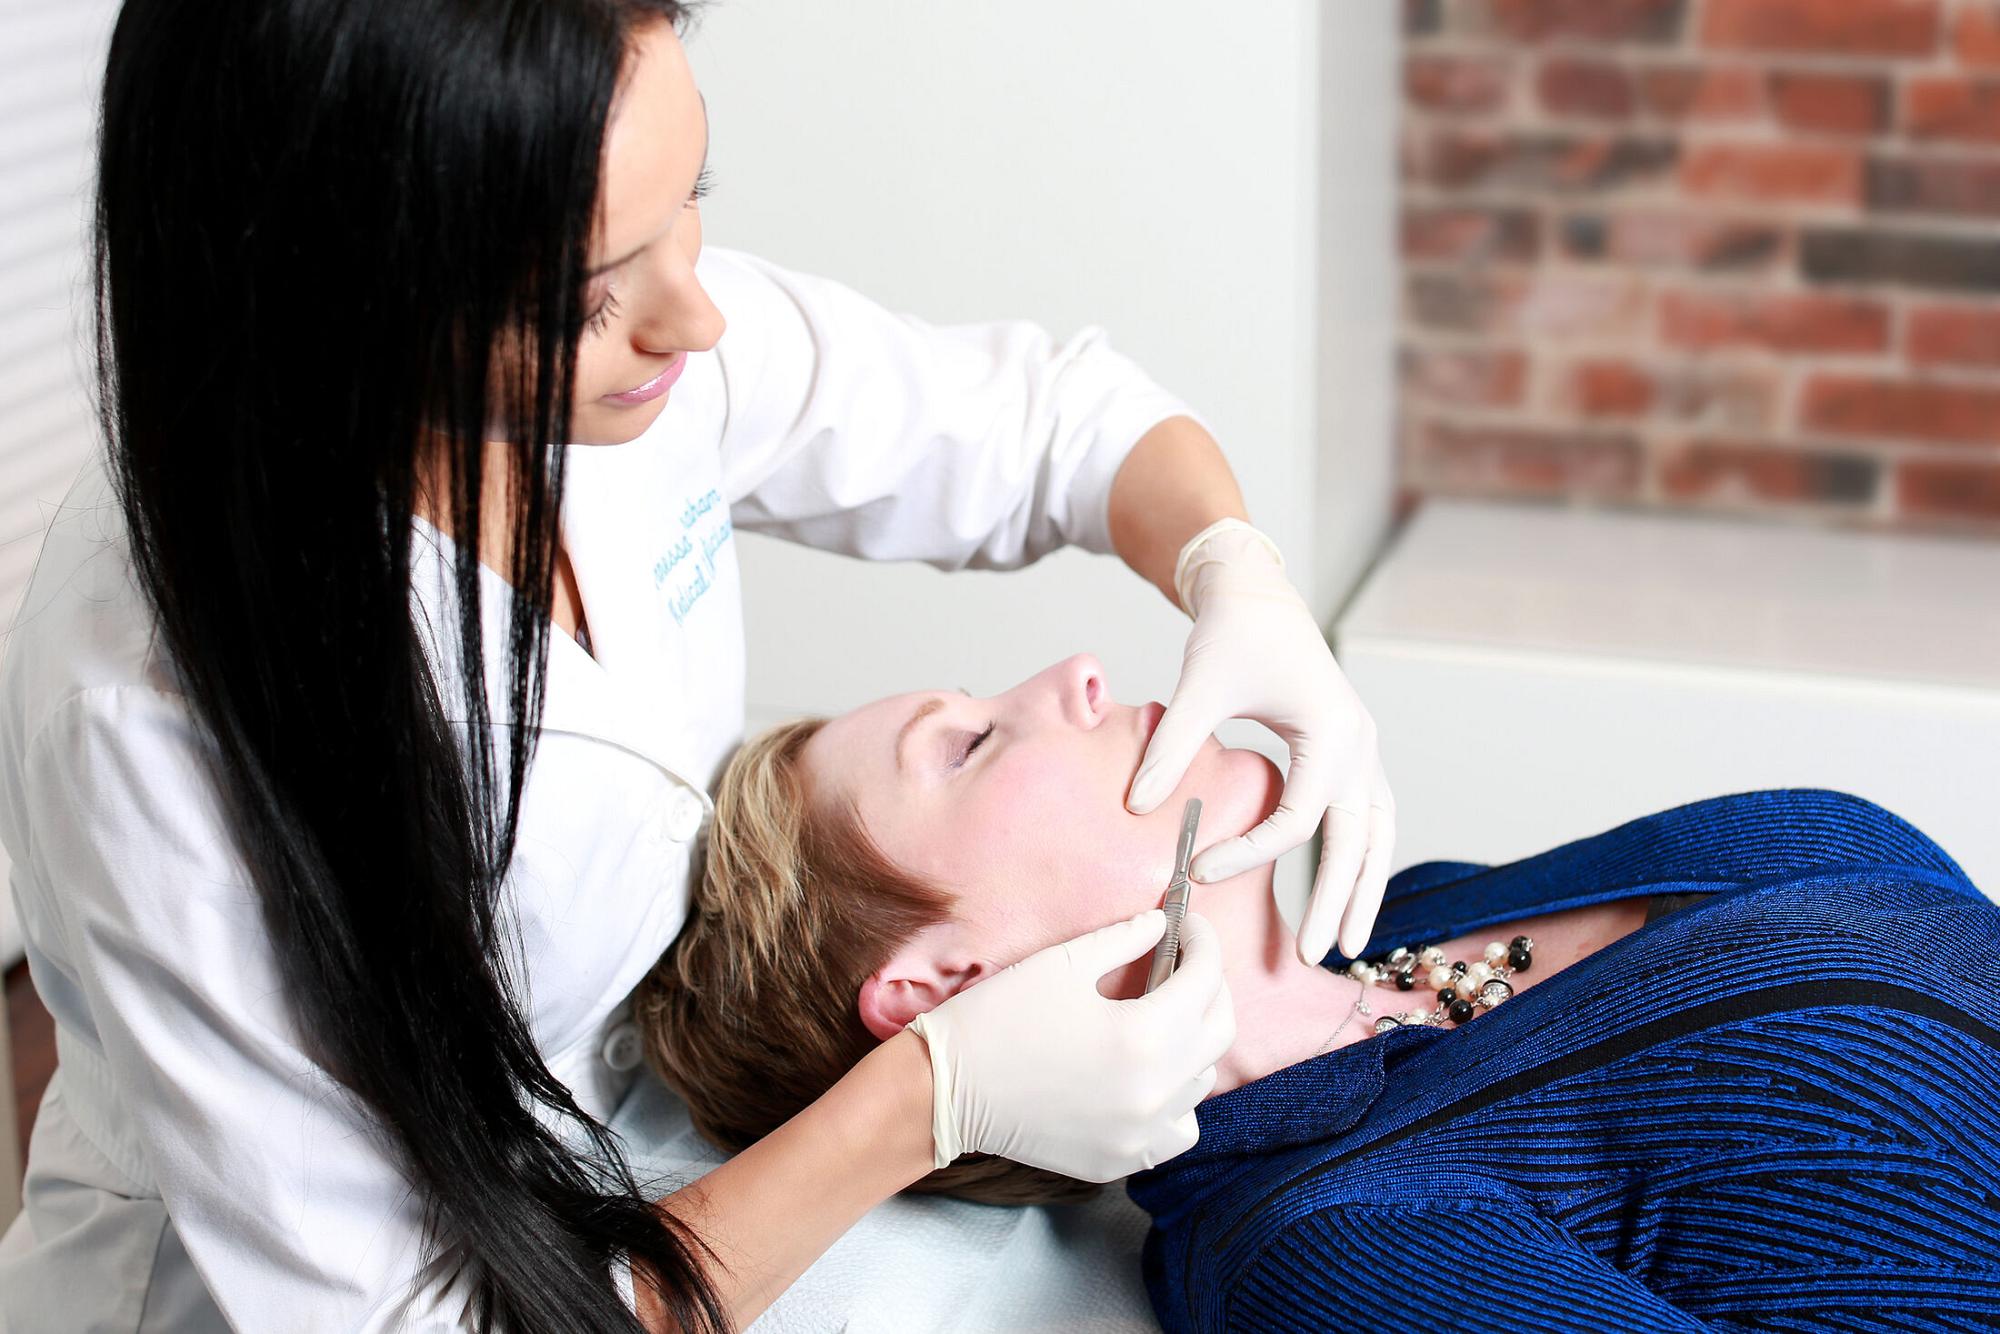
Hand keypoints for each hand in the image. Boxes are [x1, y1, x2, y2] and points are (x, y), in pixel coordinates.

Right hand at [906, 910, 1233, 1180]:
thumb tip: (1161, 924)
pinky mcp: (1121, 1159)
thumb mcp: (1063, 964)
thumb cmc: (999, 1018)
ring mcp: (1140, 1134)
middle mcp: (1154, 1092)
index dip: (1203, 943)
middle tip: (1184, 963)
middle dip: (1210, 987)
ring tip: (1162, 1015)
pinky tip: (1150, 1076)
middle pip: (1219, 1030)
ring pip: (1202, 1081)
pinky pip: (1177, 1128)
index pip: (1206, 979)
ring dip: (1193, 1040)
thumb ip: (1124, 939)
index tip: (1188, 926)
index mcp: (1143, 1036)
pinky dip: (1177, 1099)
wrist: (945, 1090)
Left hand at [1126, 520, 1395, 965]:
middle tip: (1314, 955)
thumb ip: (1172, 748)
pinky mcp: (1353, 750)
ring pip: (1377, 833)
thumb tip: (1137, 806)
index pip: (1296, 817)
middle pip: (1358, 840)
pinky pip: (1370, 815)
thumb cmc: (1232, 634)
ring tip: (1347, 942)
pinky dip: (1362, 854)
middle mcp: (1361, 744)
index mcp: (1331, 732)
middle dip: (1339, 901)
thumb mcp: (1199, 687)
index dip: (1249, 851)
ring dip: (1364, 886)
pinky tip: (1346, 888)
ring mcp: (1365, 748)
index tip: (1198, 869)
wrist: (1257, 596)